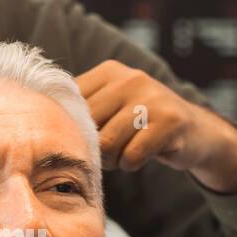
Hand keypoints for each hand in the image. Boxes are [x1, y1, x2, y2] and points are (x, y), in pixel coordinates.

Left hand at [76, 58, 236, 194]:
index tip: (91, 136)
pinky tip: (143, 155)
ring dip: (113, 159)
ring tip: (126, 151)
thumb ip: (81, 109)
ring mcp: (152, 98)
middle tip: (111, 149)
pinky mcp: (169, 122)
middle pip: (88, 127)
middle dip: (95, 147)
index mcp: (109, 71)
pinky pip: (131, 156)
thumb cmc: (140, 124)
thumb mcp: (111, 105)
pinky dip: (131, 164)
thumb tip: (42, 122)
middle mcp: (130, 78)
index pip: (72, 105)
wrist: (195, 132)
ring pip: (107, 144)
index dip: (76, 129)